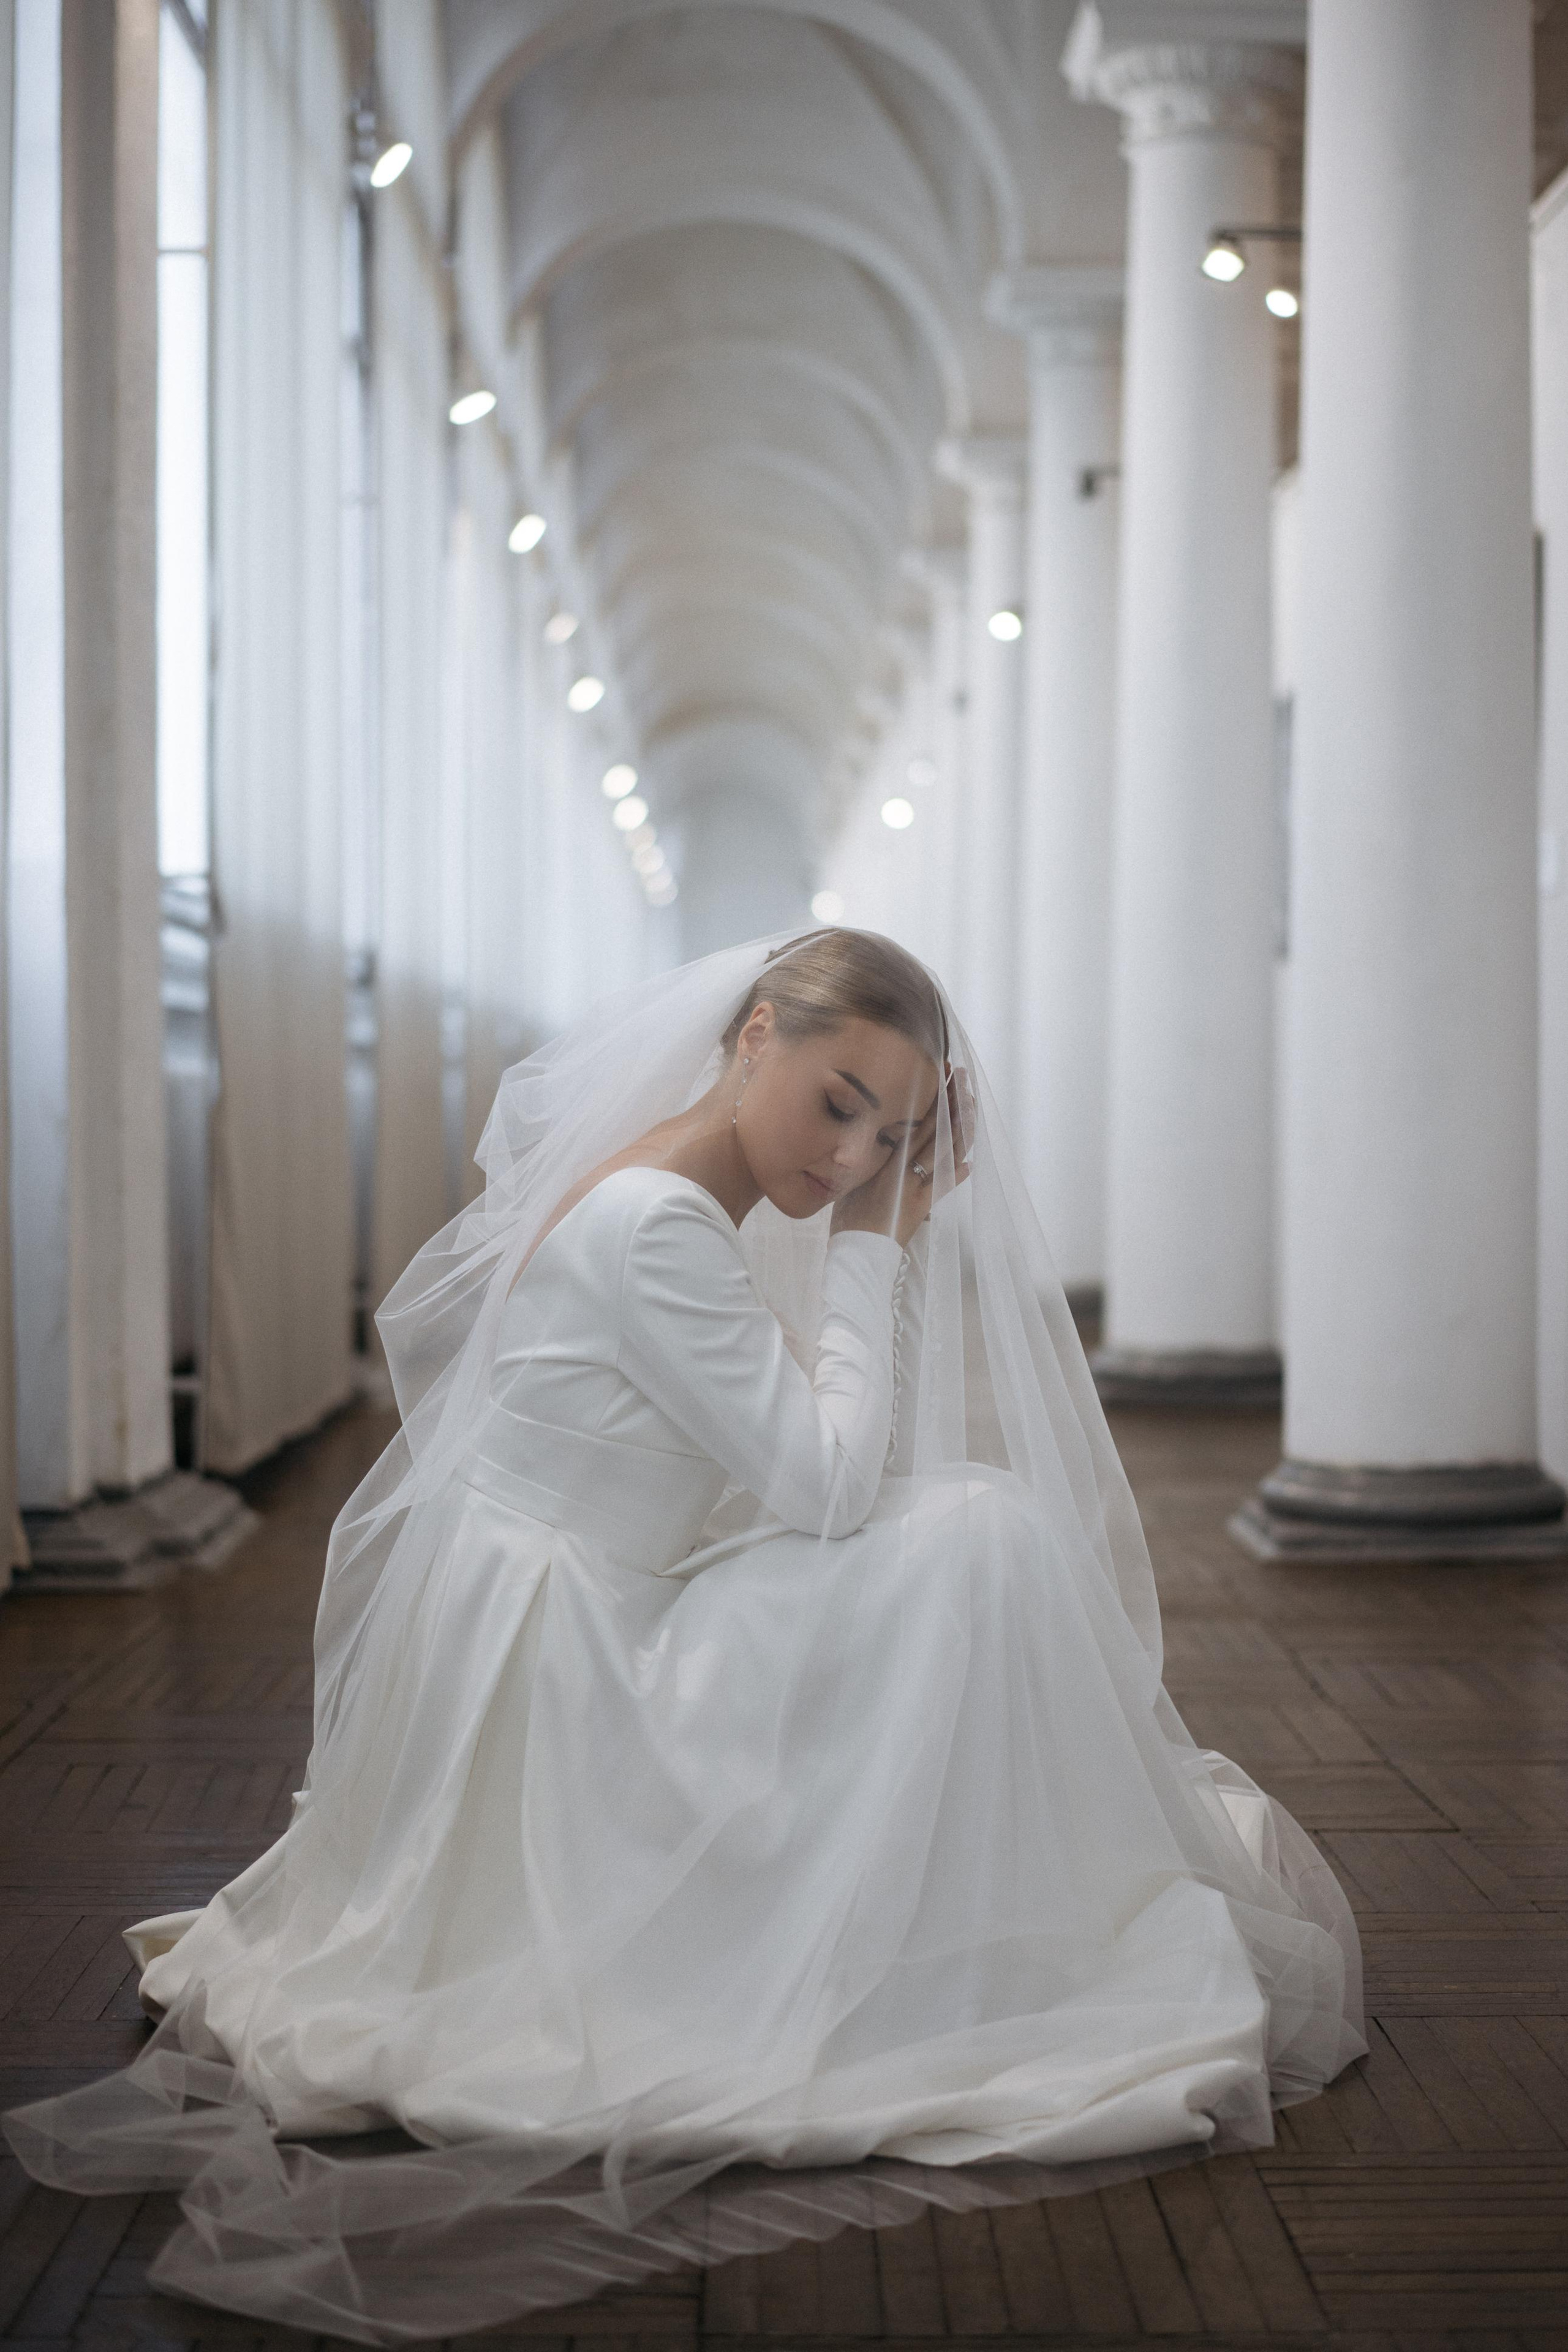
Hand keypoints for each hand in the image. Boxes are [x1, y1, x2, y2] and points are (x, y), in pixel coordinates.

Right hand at [831, 1064, 973, 1248]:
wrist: (857, 1251)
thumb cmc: (848, 1217)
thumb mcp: (852, 1178)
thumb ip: (866, 1157)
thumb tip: (875, 1134)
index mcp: (888, 1159)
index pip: (917, 1120)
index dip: (933, 1097)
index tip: (943, 1073)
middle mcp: (906, 1169)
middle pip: (936, 1131)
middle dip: (952, 1104)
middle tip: (963, 1078)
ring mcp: (918, 1188)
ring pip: (946, 1154)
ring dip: (961, 1130)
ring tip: (970, 1107)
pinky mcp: (923, 1207)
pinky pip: (943, 1186)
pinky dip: (957, 1174)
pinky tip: (969, 1165)